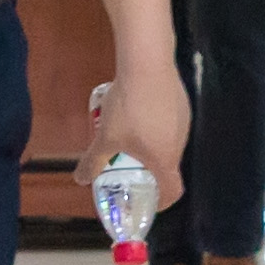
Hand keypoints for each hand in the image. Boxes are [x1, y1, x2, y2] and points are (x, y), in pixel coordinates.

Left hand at [101, 64, 191, 211]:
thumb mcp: (105, 137)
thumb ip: (93, 161)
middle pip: (169, 166)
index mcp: (164, 159)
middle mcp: (179, 144)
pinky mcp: (182, 102)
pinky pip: (171, 122)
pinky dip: (158, 125)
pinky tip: (140, 110)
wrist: (147, 63)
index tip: (149, 200)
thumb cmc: (128, 108)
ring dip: (154, 145)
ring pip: (170, 142)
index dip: (162, 201)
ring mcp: (184, 121)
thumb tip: (79, 179)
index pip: (173, 191)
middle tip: (129, 166)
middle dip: (150, 170)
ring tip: (131, 136)